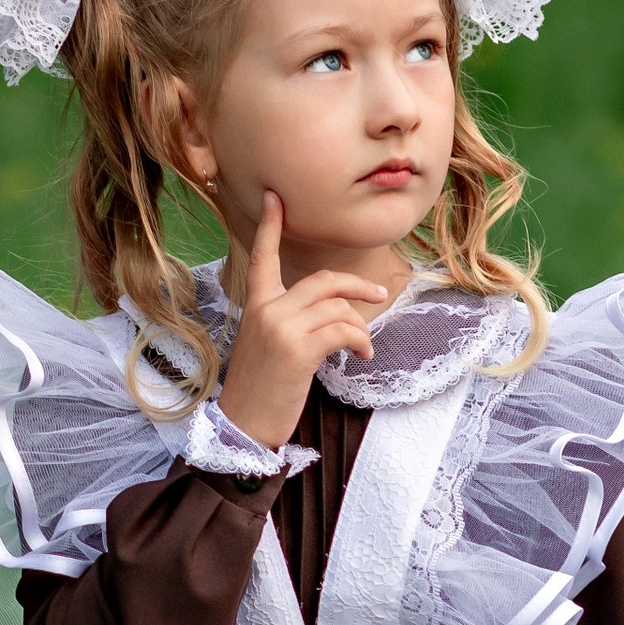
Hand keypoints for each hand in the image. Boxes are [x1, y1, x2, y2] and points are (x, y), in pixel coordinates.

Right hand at [216, 194, 391, 451]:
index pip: (263, 258)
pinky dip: (360, 341)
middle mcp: (267, 310)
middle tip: (379, 294)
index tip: (274, 198)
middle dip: (358, 286)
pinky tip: (362, 356)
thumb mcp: (268, 347)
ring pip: (339, 308)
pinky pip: (343, 330)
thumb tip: (336, 315)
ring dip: (361, 327)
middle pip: (324, 281)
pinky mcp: (298, 349)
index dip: (270, 227)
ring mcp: (281, 328)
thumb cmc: (259, 391)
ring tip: (362, 348)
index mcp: (256, 306)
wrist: (244, 427)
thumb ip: (290, 321)